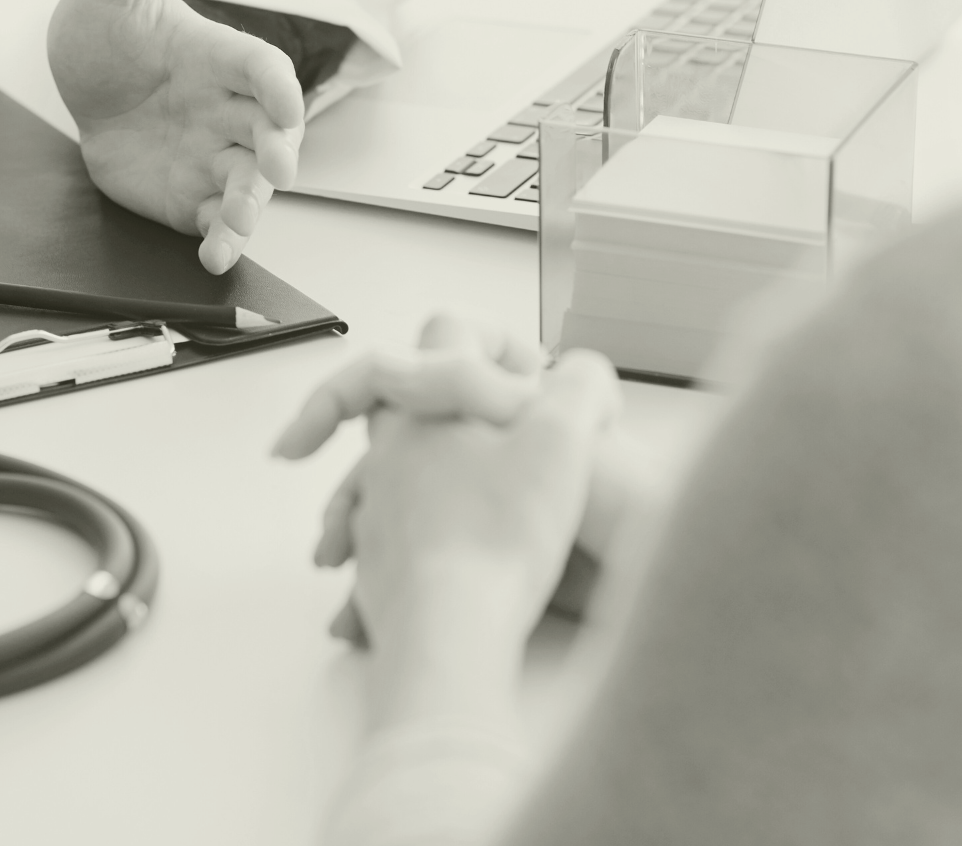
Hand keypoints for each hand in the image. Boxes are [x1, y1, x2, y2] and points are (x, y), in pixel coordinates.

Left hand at [48, 0, 306, 273]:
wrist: (83, 83)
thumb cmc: (109, 28)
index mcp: (220, 57)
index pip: (263, 69)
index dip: (278, 85)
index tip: (282, 100)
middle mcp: (228, 109)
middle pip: (270, 134)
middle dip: (276, 153)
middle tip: (275, 170)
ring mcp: (213, 155)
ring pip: (249, 184)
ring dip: (250, 207)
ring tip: (237, 224)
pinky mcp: (192, 194)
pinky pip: (215, 221)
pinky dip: (221, 241)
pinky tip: (213, 256)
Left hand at [276, 314, 619, 688]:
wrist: (451, 629)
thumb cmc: (501, 533)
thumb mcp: (566, 438)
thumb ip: (582, 385)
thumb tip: (584, 374)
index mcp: (426, 407)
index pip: (444, 331)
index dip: (491, 337)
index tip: (521, 368)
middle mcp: (389, 451)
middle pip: (408, 400)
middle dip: (451, 405)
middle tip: (497, 423)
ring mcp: (377, 509)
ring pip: (390, 468)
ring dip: (431, 473)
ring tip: (482, 499)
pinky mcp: (378, 566)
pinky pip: (390, 534)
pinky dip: (420, 535)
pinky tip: (459, 557)